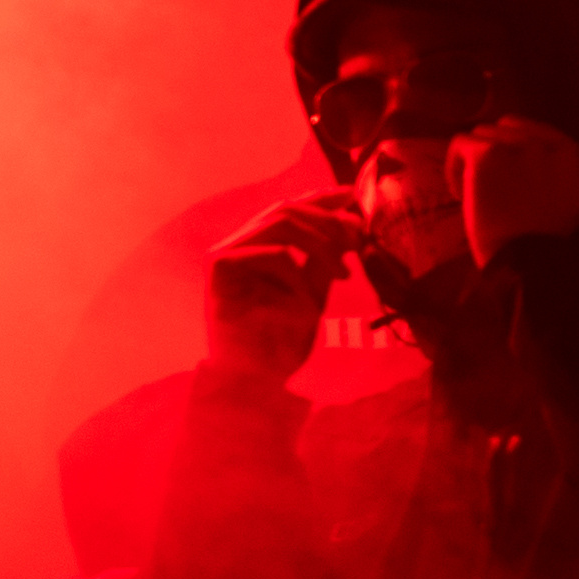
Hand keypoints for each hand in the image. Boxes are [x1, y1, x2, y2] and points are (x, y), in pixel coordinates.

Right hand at [201, 200, 357, 379]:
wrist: (254, 380)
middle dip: (330, 220)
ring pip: (281, 221)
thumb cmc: (280, 342)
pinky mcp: (219, 267)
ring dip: (321, 242)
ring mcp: (225, 252)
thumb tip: (351, 223)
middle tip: (359, 242)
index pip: (289, 207)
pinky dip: (301, 274)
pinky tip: (311, 300)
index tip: (354, 198)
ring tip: (343, 273)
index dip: (322, 197)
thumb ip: (325, 258)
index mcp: (256, 245)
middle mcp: (237, 243)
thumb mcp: (313, 292)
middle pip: (286, 207)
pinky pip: (273, 253)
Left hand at [450, 118, 578, 267]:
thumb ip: (555, 170)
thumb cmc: (542, 244)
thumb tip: (517, 150)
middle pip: (511, 127)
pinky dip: (454, 167)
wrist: (529, 265)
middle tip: (489, 186)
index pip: (541, 134)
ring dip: (475, 160)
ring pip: (484, 133)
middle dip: (496, 153)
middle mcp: (556, 145)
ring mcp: (524, 146)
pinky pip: (461, 143)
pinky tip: (461, 194)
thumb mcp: (568, 201)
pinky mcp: (490, 153)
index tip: (510, 181)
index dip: (518, 154)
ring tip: (474, 193)